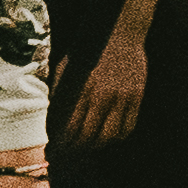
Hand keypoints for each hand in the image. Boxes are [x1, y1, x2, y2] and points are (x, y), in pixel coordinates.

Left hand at [64, 13, 155, 146]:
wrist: (119, 32)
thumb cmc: (87, 49)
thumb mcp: (66, 67)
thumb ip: (59, 92)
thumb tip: (50, 117)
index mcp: (82, 88)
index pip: (71, 126)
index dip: (62, 143)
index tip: (55, 149)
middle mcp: (103, 96)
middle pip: (89, 136)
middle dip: (76, 149)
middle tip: (68, 154)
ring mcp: (122, 98)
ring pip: (110, 136)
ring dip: (96, 146)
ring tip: (86, 148)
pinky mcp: (136, 98)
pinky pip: (128, 127)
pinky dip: (117, 137)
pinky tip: (107, 138)